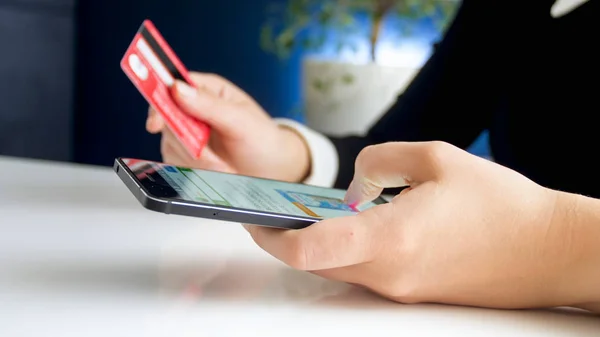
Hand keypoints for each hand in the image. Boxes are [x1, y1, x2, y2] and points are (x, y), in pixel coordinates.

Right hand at [146, 73, 309, 181]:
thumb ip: (210, 105)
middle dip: (186, 141)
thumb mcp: (241, 120)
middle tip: (208, 156)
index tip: (156, 123)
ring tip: (222, 167)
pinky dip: (192, 170)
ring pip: (170, 143)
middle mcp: (193, 108)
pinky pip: (175, 161)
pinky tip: (213, 171)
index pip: (172, 85)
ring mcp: (187, 133)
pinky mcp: (185, 155)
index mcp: (207, 89)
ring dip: (194, 159)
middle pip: (167, 118)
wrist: (272, 171)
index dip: (159, 99)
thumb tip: (177, 88)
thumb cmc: (263, 140)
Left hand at [244, 141, 591, 310]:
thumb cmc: (501, 203)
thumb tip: (353, 186)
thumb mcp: (436, 158)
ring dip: (319, 243)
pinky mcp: (414, 292)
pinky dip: (349, 250)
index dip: (269, 237)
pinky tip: (360, 225)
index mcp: (391, 238)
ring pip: (339, 268)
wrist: (548, 249)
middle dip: (287, 239)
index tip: (252, 218)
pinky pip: (366, 273)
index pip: (307, 250)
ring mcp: (401, 289)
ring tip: (315, 211)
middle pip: (315, 262)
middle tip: (275, 210)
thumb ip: (380, 163)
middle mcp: (389, 273)